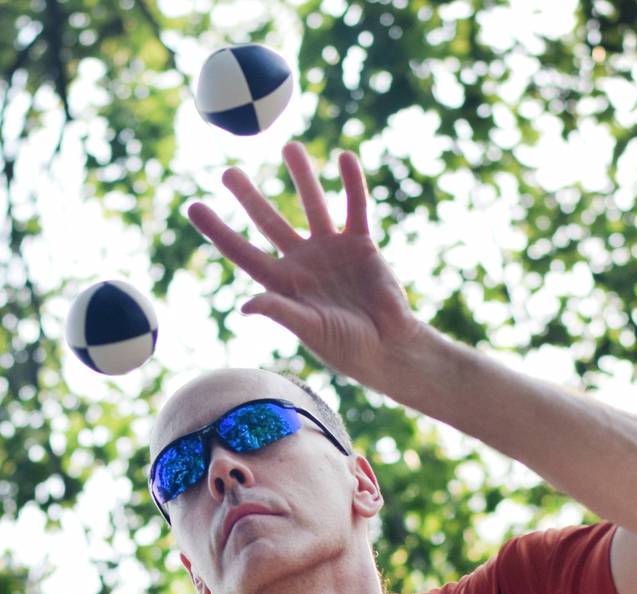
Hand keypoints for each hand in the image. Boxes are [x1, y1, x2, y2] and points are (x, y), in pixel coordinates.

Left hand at [187, 142, 421, 388]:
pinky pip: (355, 207)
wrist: (388, 347)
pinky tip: (344, 158)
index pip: (242, 252)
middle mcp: (302, 261)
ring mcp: (331, 250)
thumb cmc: (347, 347)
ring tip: (291, 146)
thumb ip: (281, 312)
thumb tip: (246, 305)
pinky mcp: (361, 244)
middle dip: (249, 196)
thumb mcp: (311, 331)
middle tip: (228, 172)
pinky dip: (352, 183)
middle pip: (268, 221)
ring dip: (302, 176)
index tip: (193, 206)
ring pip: (312, 204)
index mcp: (283, 283)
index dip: (218, 230)